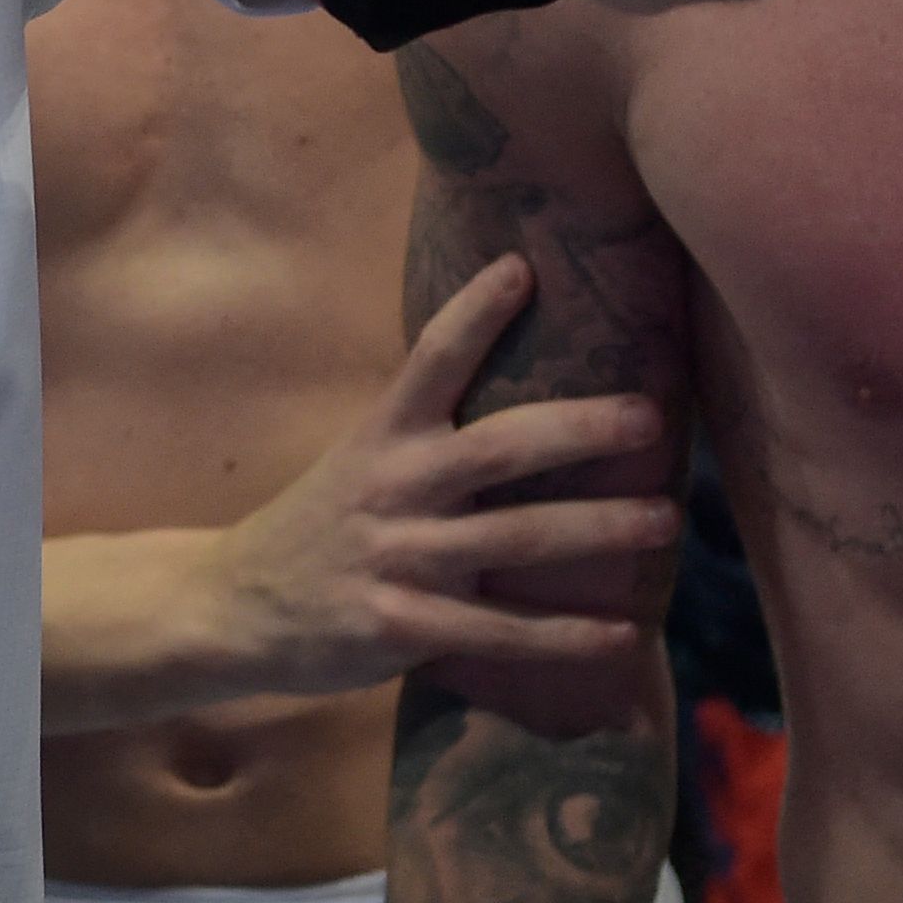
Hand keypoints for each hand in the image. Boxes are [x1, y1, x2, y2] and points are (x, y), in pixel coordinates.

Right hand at [186, 259, 675, 702]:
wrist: (236, 608)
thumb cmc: (325, 526)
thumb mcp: (363, 460)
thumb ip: (431, 432)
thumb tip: (532, 391)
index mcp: (384, 436)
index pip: (430, 359)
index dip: (474, 313)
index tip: (523, 268)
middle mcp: (393, 488)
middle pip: (499, 449)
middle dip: (580, 429)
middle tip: (651, 416)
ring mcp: (398, 559)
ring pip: (517, 539)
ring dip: (599, 529)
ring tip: (667, 519)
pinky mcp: (402, 626)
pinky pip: (500, 632)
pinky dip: (567, 635)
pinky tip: (623, 633)